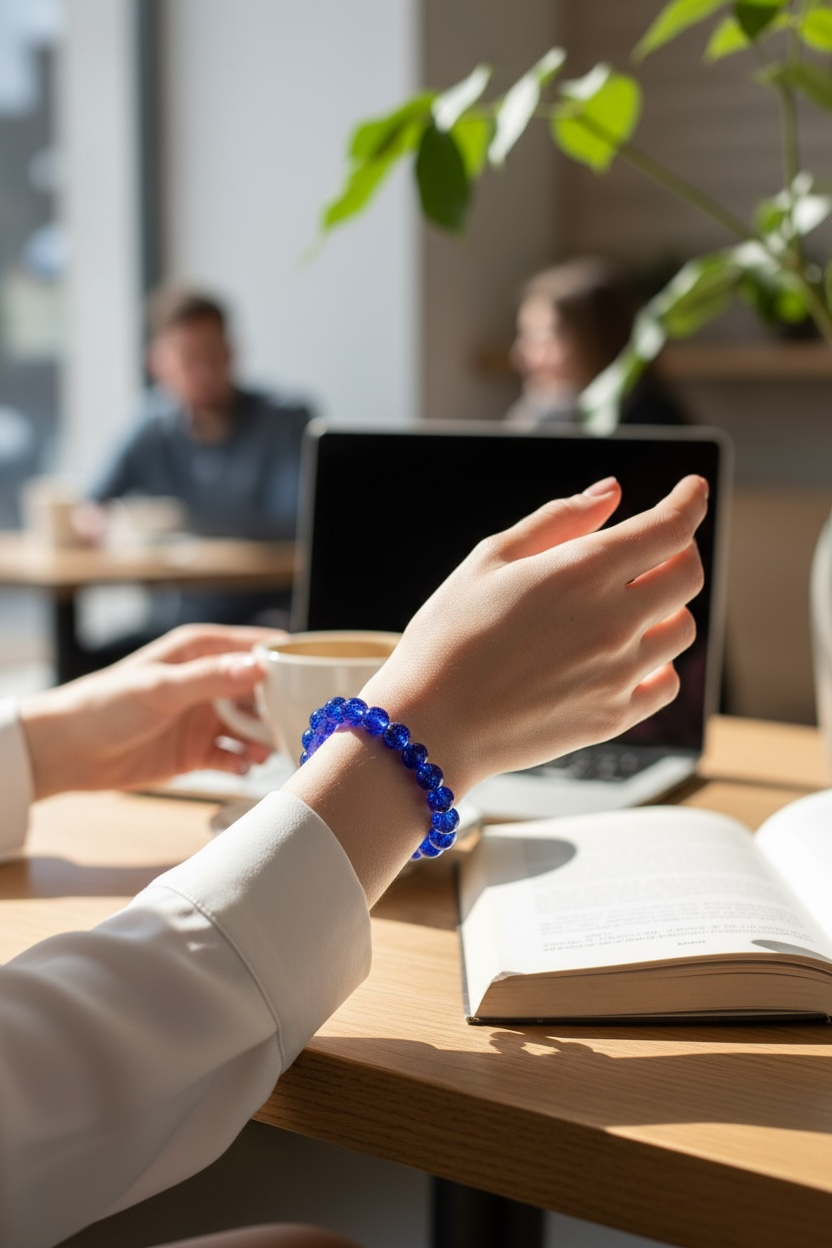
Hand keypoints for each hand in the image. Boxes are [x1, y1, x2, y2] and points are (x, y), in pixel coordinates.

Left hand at [19, 624, 284, 799]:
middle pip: (263, 691)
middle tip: (304, 724)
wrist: (67, 752)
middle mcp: (209, 681)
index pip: (257, 647)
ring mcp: (205, 717)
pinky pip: (234, 756)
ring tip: (273, 752)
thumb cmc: (105, 705)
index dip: (287, 661)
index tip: (316, 678)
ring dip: (266, 739)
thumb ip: (212, 677)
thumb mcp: (161, 688)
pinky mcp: (198, 752)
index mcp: (201, 650)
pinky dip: (244, 763)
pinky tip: (244, 768)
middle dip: (283, 707)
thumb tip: (261, 666)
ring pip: (253, 726)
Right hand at [361, 473, 707, 791]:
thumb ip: (557, 519)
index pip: (668, 528)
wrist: (430, 726)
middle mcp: (613, 621)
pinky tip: (629, 657)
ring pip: (682, 630)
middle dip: (680, 551)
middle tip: (657, 547)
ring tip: (631, 605)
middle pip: (687, 575)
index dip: (689, 502)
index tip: (693, 490)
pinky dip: (659, 663)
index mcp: (582, 572)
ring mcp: (619, 673)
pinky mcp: (613, 717)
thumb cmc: (448, 637)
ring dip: (668, 608)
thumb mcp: (490, 559)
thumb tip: (612, 492)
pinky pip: (665, 683)